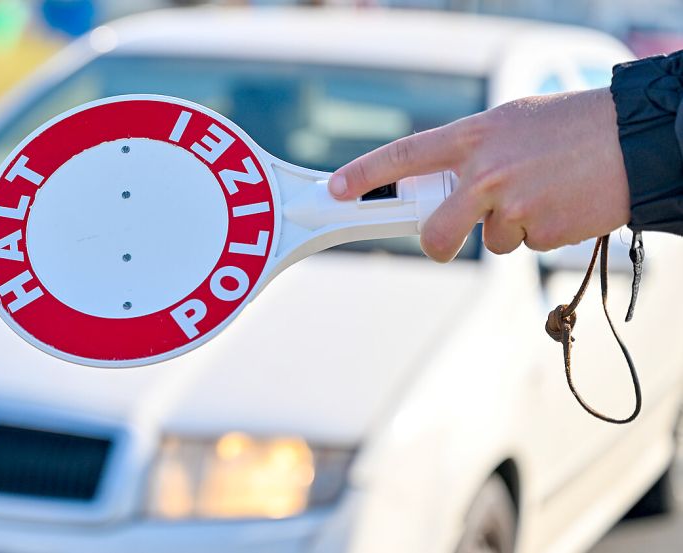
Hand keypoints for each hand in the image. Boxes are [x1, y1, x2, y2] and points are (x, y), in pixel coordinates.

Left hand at [328, 88, 630, 261]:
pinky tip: (560, 205)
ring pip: (490, 240)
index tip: (337, 189)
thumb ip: (473, 150)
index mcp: (474, 137)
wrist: (634, 140)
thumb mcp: (511, 123)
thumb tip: (442, 179)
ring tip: (542, 194)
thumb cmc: (573, 126)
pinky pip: (525, 244)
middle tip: (442, 242)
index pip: (404, 155)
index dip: (365, 174)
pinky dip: (540, 232)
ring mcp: (511, 205)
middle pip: (437, 231)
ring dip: (508, 228)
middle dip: (436, 244)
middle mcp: (485, 172)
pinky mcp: (540, 231)